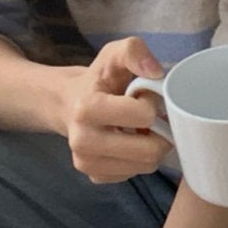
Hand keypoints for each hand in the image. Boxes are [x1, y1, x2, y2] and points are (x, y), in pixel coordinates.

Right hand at [56, 37, 173, 183]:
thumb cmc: (97, 80)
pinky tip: (129, 142)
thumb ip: (134, 51)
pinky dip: (138, 159)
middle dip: (159, 132)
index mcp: (86, 108)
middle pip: (149, 151)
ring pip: (146, 165)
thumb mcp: (113, 55)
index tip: (142, 96)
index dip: (151, 103)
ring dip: (151, 146)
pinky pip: (135, 174)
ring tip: (139, 128)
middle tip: (150, 118)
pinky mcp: (94, 176)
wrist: (67, 103)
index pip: (144, 116)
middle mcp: (82, 141)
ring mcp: (87, 163)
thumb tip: (157, 73)